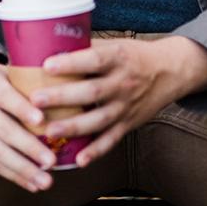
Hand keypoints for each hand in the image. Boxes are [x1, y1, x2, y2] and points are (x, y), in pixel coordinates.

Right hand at [0, 53, 55, 192]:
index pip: (5, 97)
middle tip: (51, 160)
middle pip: (3, 129)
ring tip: (45, 180)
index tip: (41, 119)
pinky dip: (12, 175)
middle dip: (28, 147)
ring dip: (22, 169)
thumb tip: (66, 89)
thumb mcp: (0, 70)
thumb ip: (26, 81)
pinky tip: (31, 184)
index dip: (22, 108)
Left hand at [33, 37, 206, 166]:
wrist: (171, 71)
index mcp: (118, 58)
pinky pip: (112, 140)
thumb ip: (85, 48)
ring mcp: (127, 106)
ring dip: (74, 127)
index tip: (46, 65)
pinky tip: (79, 160)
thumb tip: (46, 45)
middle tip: (35, 100)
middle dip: (63, 97)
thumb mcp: (113, 45)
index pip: (93, 59)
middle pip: (92, 92)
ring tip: (49, 132)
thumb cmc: (132, 55)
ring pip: (99, 119)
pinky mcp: (130, 123)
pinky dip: (96, 151)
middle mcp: (123, 83)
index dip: (71, 63)